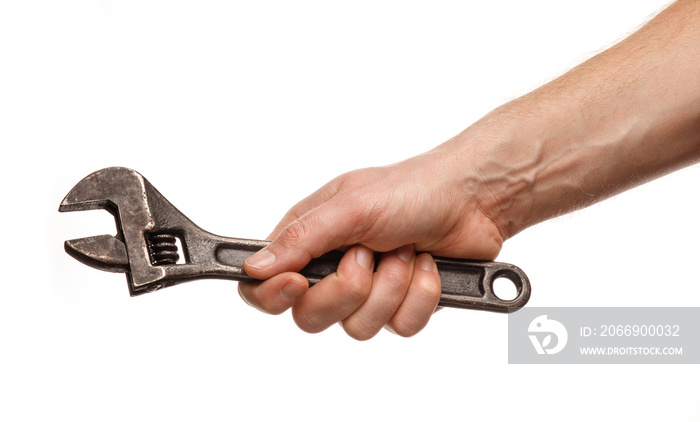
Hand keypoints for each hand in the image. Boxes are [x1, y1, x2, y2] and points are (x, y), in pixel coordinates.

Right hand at [239, 151, 505, 339]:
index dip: (273, 295)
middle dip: (348, 289)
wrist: (472, 200)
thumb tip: (254, 267)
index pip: (262, 286)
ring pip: (358, 328)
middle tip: (369, 256)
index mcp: (309, 239)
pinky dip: (420, 296)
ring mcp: (368, 291)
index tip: (298, 284)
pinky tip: (427, 266)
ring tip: (406, 252)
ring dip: (391, 287)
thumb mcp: (351, 206)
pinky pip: (400, 327)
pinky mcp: (401, 306)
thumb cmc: (411, 189)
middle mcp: (332, 268)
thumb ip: (302, 239)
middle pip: (310, 316)